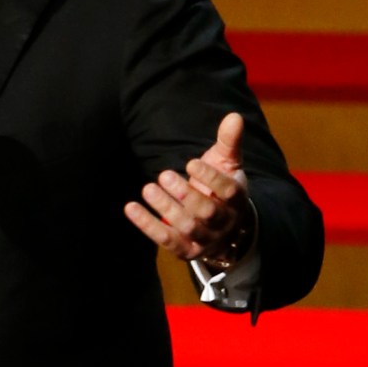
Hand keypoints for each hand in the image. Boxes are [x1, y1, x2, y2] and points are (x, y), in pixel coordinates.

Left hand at [124, 112, 253, 265]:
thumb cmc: (220, 188)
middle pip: (207, 212)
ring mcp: (206, 239)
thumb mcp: (226, 164)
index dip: (210, 178)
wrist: (223, 228)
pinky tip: (130, 208)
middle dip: (185, 194)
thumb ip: (228, 142)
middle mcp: (224, 223)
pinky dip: (147, 225)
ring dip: (166, 208)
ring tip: (148, 188)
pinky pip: (166, 240)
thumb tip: (234, 116)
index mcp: (237, 199)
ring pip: (187, 227)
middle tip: (164, 175)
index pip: (228, 191)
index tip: (190, 162)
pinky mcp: (186, 250)